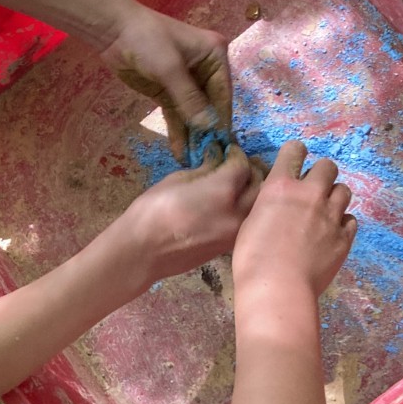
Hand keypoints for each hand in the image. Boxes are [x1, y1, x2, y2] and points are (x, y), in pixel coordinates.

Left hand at [99, 2, 231, 163]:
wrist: (113, 31)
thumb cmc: (147, 40)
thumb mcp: (170, 68)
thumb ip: (189, 98)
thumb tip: (209, 127)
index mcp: (215, 56)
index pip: (223, 93)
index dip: (221, 120)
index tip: (221, 146)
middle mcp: (206, 70)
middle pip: (210, 106)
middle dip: (206, 131)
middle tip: (206, 159)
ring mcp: (187, 82)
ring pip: (193, 113)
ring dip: (192, 136)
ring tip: (193, 161)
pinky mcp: (168, 91)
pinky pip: (177, 114)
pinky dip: (178, 132)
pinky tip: (180, 151)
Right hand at [121, 144, 260, 284]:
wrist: (142, 253)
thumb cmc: (152, 211)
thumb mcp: (176, 180)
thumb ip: (204, 170)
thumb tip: (217, 162)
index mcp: (222, 191)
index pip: (242, 165)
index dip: (236, 153)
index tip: (229, 150)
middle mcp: (236, 212)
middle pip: (259, 185)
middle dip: (252, 170)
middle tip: (240, 165)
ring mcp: (235, 233)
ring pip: (258, 207)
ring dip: (254, 192)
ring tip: (241, 184)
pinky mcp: (228, 247)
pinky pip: (246, 223)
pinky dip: (245, 210)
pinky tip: (232, 205)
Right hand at [233, 140, 355, 296]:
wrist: (278, 287)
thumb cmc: (252, 258)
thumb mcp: (251, 221)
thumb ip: (269, 205)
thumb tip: (278, 204)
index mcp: (280, 186)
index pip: (294, 151)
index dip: (296, 153)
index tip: (296, 161)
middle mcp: (309, 194)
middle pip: (328, 167)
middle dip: (321, 175)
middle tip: (313, 190)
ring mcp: (331, 215)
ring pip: (344, 191)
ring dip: (334, 197)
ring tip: (325, 212)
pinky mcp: (344, 237)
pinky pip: (351, 220)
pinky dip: (342, 224)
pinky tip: (332, 234)